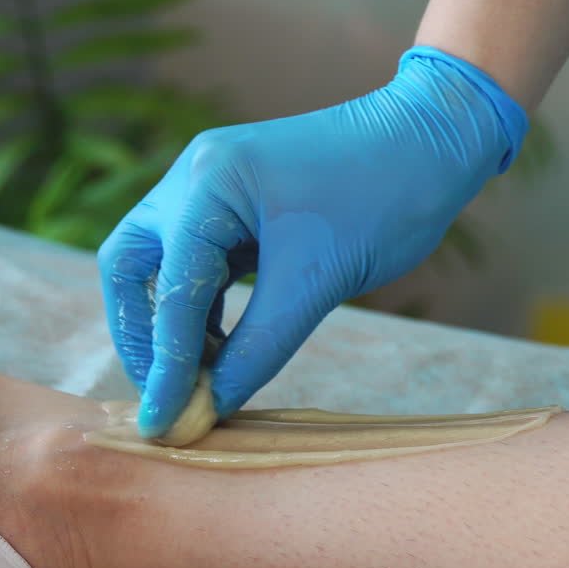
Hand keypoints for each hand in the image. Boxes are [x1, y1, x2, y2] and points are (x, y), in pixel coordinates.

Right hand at [98, 46, 526, 437]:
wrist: (434, 142)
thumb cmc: (385, 198)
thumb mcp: (319, 281)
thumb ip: (260, 346)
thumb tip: (212, 404)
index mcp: (208, 183)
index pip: (170, 290)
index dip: (167, 366)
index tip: (165, 424)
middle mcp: (196, 177)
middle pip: (134, 269)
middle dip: (144, 337)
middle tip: (168, 394)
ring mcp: (214, 187)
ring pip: (165, 267)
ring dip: (175, 326)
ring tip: (202, 382)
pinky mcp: (239, 204)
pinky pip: (202, 262)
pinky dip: (205, 308)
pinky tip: (223, 349)